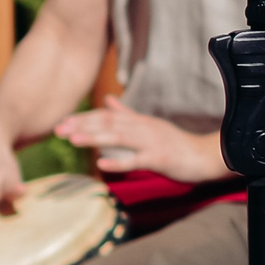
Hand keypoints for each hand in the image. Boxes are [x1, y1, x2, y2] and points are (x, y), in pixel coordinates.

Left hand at [57, 97, 223, 182]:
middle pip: (109, 124)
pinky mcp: (160, 158)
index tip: (62, 123)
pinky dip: (119, 161)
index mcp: (140, 121)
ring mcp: (152, 142)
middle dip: (83, 126)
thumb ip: (128, 114)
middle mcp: (144, 127)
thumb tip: (108, 100)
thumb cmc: (177, 144)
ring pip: (119, 138)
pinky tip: (102, 165)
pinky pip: (137, 159)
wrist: (206, 156)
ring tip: (74, 140)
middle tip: (59, 130)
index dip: (84, 119)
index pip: (107, 116)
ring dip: (95, 138)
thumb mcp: (151, 125)